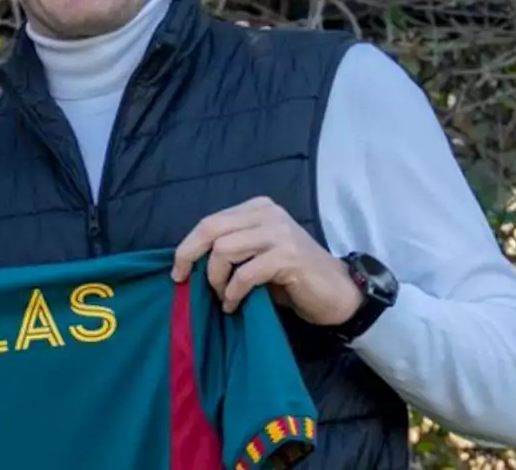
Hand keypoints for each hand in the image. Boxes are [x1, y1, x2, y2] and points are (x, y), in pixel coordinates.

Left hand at [171, 196, 361, 325]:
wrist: (338, 293)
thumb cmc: (292, 278)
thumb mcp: (257, 255)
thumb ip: (231, 249)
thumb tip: (189, 263)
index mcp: (257, 208)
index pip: (210, 221)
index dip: (187, 246)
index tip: (177, 271)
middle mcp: (268, 214)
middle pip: (212, 229)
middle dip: (189, 256)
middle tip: (184, 281)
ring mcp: (279, 233)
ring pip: (225, 250)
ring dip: (216, 280)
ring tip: (223, 298)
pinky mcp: (289, 256)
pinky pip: (246, 274)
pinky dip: (234, 292)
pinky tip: (235, 305)